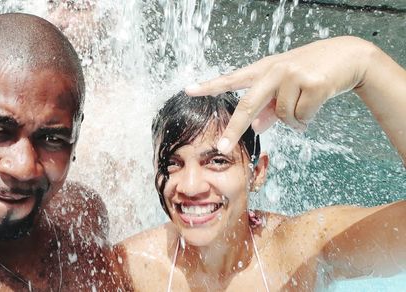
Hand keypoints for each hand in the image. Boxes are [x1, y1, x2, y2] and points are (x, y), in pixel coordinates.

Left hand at [185, 36, 374, 153]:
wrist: (348, 56)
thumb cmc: (312, 72)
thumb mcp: (286, 86)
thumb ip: (269, 106)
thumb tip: (255, 128)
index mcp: (263, 69)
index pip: (231, 79)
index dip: (210, 86)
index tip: (188, 90)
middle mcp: (273, 70)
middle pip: (248, 104)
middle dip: (234, 129)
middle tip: (221, 148)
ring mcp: (292, 75)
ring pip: (283, 116)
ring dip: (294, 121)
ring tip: (306, 107)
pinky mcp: (312, 83)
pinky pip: (302, 116)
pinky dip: (308, 119)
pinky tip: (316, 105)